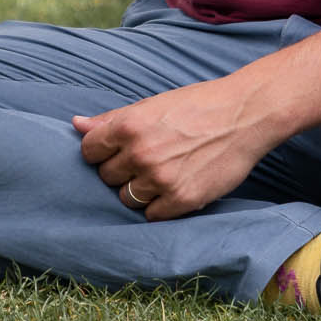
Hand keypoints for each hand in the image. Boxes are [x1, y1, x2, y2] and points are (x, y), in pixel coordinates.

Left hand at [73, 76, 279, 220]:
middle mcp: (141, 153)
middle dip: (122, 171)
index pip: (89, 152)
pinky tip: (174, 186)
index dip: (102, 152)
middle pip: (107, 178)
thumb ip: (112, 120)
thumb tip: (76, 125)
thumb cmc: (197, 105)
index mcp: (128, 126)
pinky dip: (160, 205)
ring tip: (163, 172)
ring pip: (127, 199)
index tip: (119, 150)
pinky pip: (152, 215)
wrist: (244, 115)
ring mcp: (161, 179)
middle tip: (148, 159)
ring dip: (140, 190)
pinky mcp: (182, 199)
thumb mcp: (151, 105)